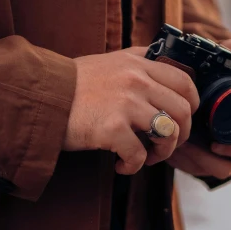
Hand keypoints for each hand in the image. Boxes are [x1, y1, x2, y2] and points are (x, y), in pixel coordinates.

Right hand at [63, 47, 198, 174]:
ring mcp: (126, 103)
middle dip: (180, 135)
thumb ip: (137, 66)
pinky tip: (121, 165)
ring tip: (146, 157)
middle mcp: (136, 79)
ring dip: (161, 153)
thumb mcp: (109, 63)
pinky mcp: (112, 128)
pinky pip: (140, 155)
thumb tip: (164, 80)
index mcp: (138, 63)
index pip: (185, 81)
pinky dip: (134, 166)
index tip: (183, 119)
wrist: (38, 95)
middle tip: (164, 145)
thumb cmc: (71, 84)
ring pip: (168, 133)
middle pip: (183, 111)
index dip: (191, 105)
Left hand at [168, 35, 230, 179]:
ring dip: (186, 156)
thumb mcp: (229, 62)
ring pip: (204, 168)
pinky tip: (166, 141)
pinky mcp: (198, 163)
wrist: (192, 88)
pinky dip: (177, 156)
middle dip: (203, 156)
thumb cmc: (218, 77)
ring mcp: (217, 157)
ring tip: (171, 138)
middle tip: (184, 141)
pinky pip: (188, 167)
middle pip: (228, 166)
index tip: (215, 143)